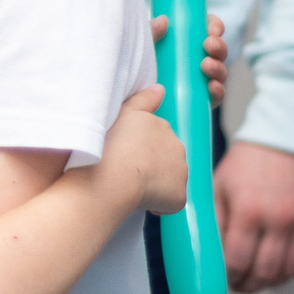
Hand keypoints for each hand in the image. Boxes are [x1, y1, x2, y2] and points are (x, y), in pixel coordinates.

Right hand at [104, 86, 189, 214]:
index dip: (140, 150)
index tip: (125, 155)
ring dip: (156, 185)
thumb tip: (160, 89)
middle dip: (152, 167)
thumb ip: (143, 99)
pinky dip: (159, 204)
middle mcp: (178, 147)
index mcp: (163, 127)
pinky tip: (141, 201)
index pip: (156, 140)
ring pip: (169, 181)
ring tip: (132, 187)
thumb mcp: (124, 113)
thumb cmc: (111, 145)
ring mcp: (181, 172)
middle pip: (166, 160)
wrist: (113, 176)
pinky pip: (170, 202)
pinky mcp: (179, 196)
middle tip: (128, 172)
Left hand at [150, 14, 230, 109]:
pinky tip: (212, 86)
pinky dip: (218, 89)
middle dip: (219, 45)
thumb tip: (163, 21)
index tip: (212, 29)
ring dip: (218, 67)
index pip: (209, 29)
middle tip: (208, 45)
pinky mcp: (203, 99)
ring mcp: (204, 80)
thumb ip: (151, 32)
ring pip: (220, 71)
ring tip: (206, 65)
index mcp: (190, 42)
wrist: (136, 103)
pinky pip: (218, 94)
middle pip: (219, 50)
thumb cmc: (143, 68)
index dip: (215, 26)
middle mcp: (200, 59)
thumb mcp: (146, 47)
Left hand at [214, 141, 293, 289]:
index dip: (230, 276)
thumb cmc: (248, 162)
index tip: (225, 277)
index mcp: (249, 210)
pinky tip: (285, 264)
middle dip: (250, 285)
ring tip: (261, 275)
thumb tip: (207, 254)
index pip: (238, 261)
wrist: (289, 133)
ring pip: (290, 271)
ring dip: (273, 280)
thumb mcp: (220, 185)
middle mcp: (280, 219)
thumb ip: (214, 220)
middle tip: (241, 283)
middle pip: (266, 273)